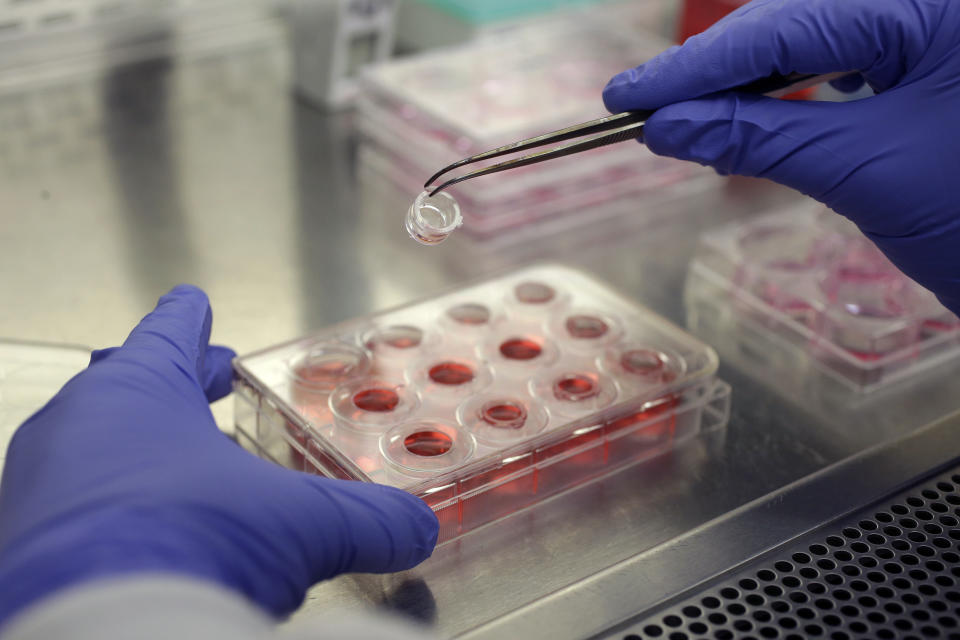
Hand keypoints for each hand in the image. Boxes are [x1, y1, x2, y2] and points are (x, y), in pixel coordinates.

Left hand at [0, 286, 437, 626]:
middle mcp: (75, 429)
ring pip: (96, 447)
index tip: (191, 302)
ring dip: (143, 447)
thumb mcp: (299, 527)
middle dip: (176, 382)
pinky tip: (146, 537)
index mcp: (138, 391)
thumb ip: (365, 521)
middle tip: (206, 375)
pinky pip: (75, 507)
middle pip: (129, 385)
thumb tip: (417, 531)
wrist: (92, 638)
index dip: (189, 320)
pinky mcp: (19, 549)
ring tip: (184, 464)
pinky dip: (114, 506)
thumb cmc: (189, 541)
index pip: (170, 335)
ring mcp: (39, 488)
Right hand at [603, 0, 959, 313]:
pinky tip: (751, 117)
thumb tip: (665, 126)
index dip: (698, 63)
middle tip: (645, 110)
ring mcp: (931, 32)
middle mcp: (929, 7)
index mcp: (932, 6)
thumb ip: (759, 137)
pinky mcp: (931, 60)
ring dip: (747, 81)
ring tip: (688, 121)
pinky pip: (843, 61)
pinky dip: (788, 94)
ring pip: (815, 37)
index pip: (791, 21)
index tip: (628, 96)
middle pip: (799, 18)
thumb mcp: (865, 172)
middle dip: (717, 70)